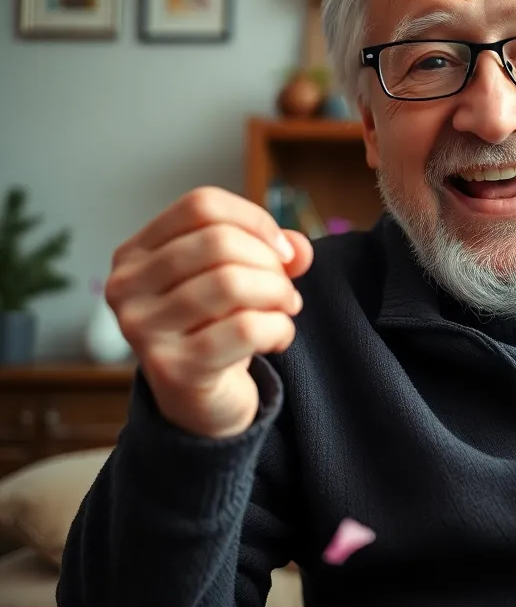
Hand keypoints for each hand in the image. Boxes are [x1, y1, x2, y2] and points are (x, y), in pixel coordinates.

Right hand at [106, 187, 313, 438]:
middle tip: (286, 289)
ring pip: (231, 283)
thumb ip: (272, 252)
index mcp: (135, 253)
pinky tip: (279, 339)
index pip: (200, 205)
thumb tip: (299, 249)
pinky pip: (245, 329)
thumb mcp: (239, 278)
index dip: (254, 219)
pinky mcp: (172, 368)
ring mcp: (142, 329)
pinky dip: (279, 328)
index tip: (283, 250)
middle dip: (270, 263)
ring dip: (278, 294)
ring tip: (287, 309)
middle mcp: (126, 287)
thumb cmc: (216, 325)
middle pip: (218, 242)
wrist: (199, 401)